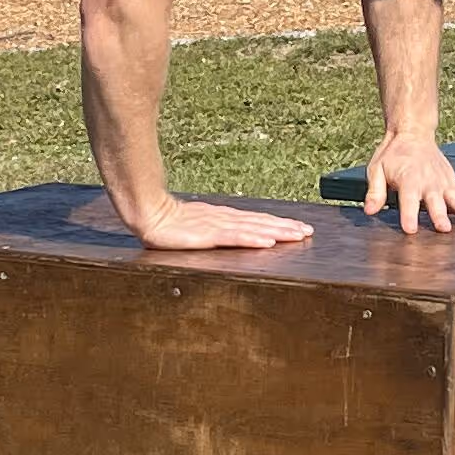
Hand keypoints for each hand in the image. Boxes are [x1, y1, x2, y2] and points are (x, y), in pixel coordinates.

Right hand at [132, 197, 314, 253]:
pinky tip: (268, 242)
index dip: (278, 224)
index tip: (299, 228)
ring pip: (253, 229)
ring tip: (297, 236)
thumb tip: (232, 232)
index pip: (256, 220)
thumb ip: (213, 230)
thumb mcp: (195, 225)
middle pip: (260, 223)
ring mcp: (215, 226)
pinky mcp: (206, 235)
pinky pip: (234, 238)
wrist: (146, 212)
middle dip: (285, 228)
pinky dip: (253, 239)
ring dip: (276, 233)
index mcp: (222, 217)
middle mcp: (223, 219)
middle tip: (308, 232)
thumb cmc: (167, 221)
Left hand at [363, 135, 454, 233]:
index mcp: (408, 179)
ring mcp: (443, 182)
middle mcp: (429, 181)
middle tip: (444, 229)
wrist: (412, 133)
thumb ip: (374, 191)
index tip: (410, 230)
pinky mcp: (452, 181)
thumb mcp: (376, 169)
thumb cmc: (391, 155)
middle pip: (435, 201)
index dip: (409, 215)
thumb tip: (369, 211)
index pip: (409, 200)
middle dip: (439, 215)